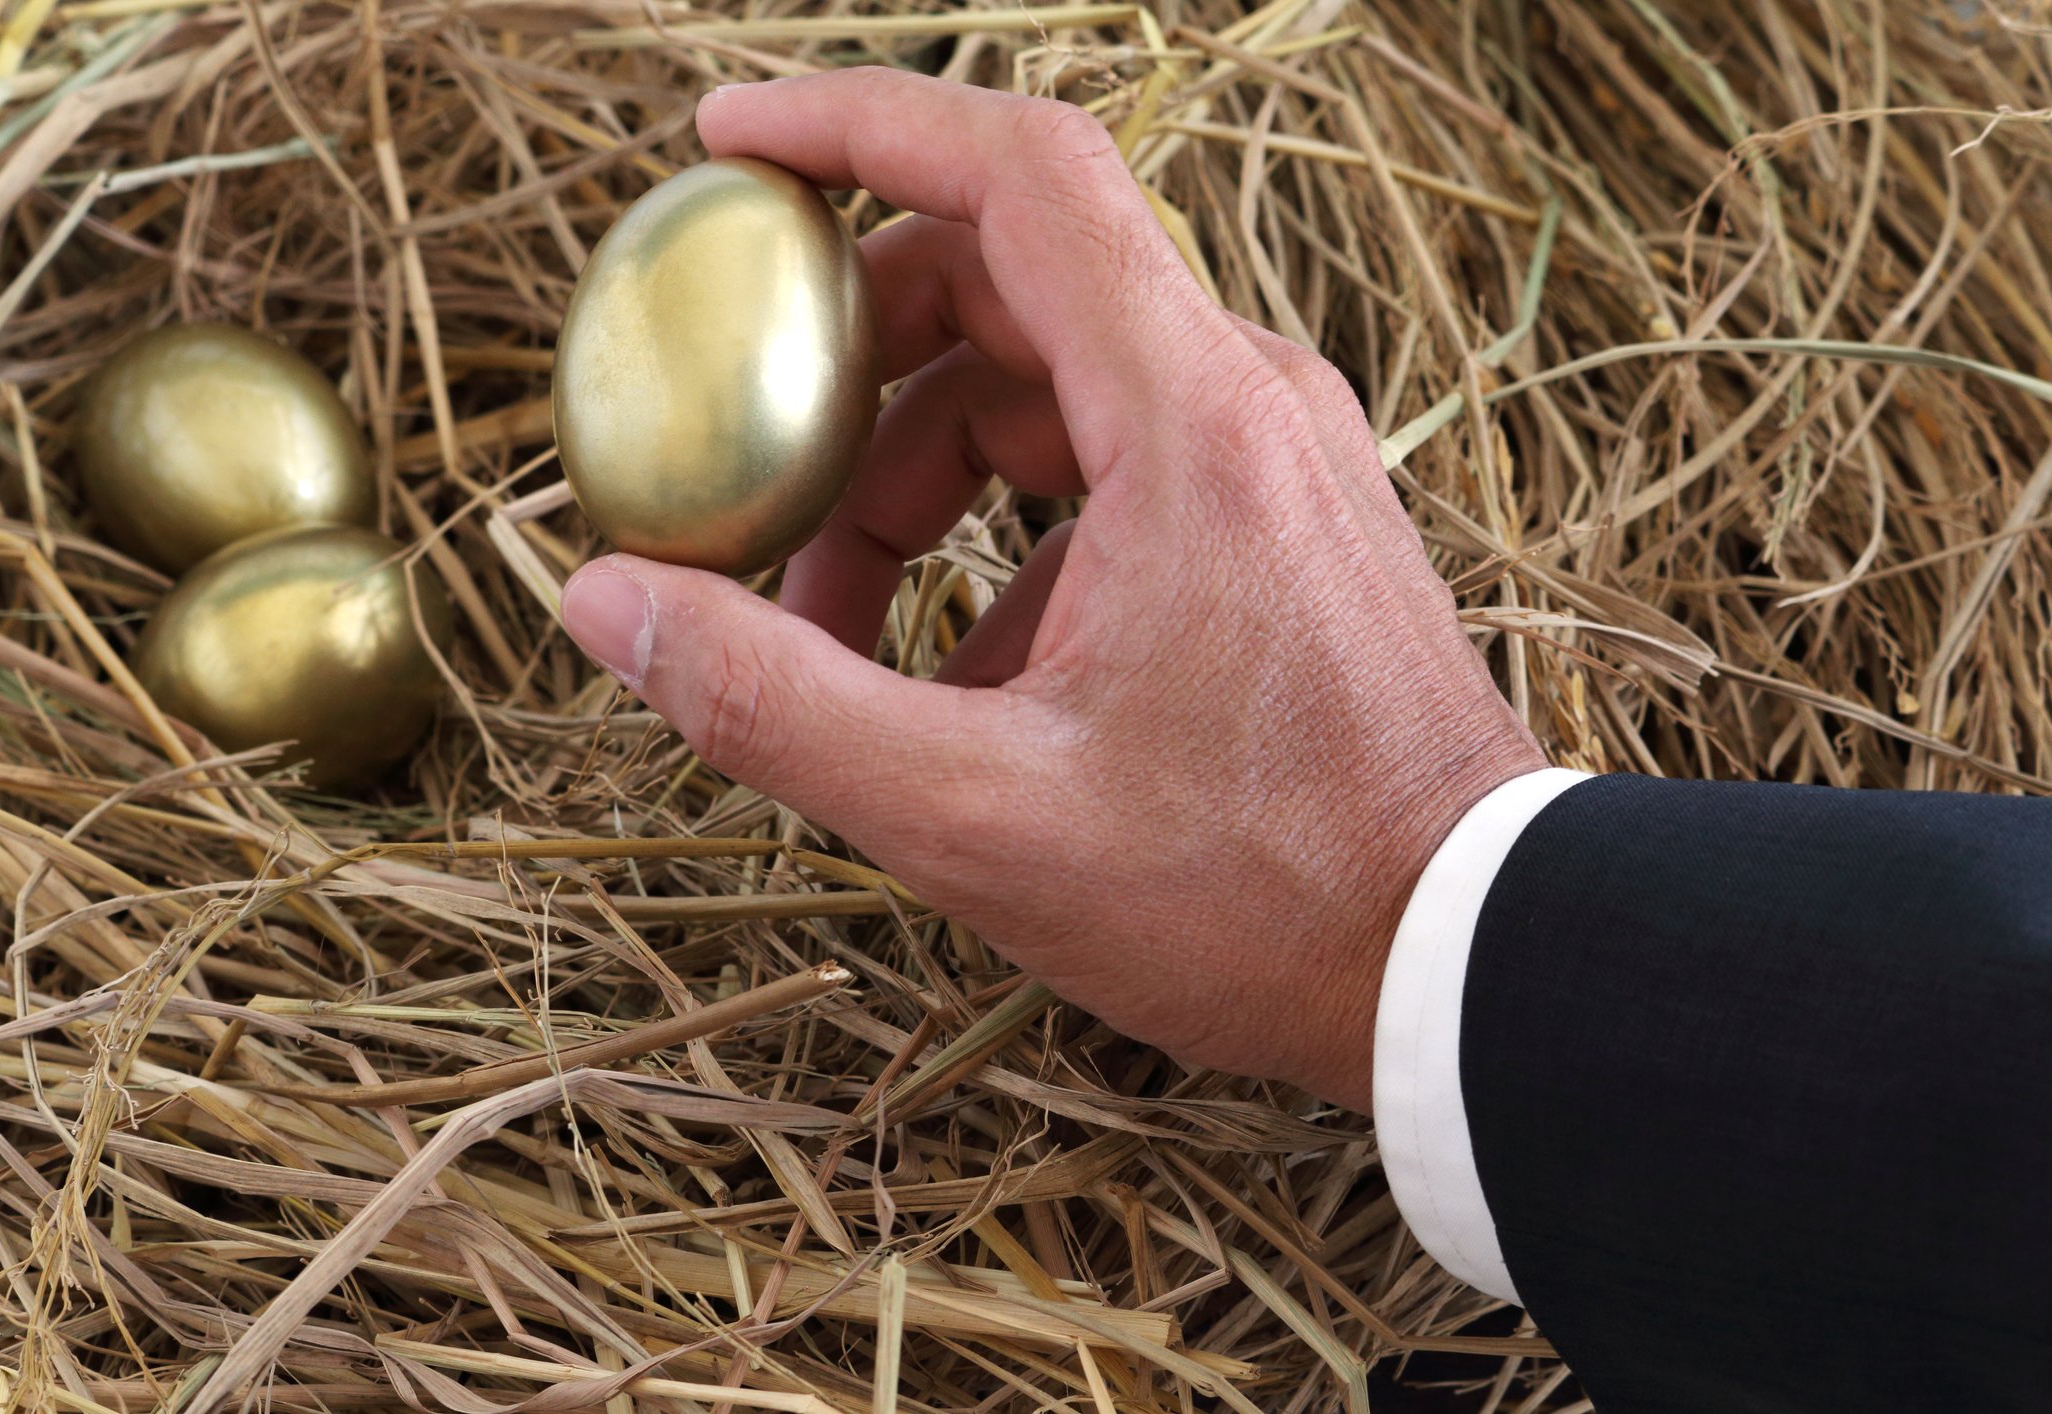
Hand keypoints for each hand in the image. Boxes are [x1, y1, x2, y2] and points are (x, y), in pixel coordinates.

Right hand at [560, 70, 1544, 1112]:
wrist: (1470, 961)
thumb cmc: (1258, 896)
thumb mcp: (981, 815)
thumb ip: (777, 703)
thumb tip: (609, 603)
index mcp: (1188, 419)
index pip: (1015, 170)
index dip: (855, 126)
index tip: (727, 141)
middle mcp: (1248, 400)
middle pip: (1007, 287)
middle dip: (851, 380)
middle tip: (753, 505)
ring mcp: (1279, 459)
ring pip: (1053, 391)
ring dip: (919, 481)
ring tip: (836, 638)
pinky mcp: (1286, 524)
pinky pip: (1113, 471)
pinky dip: (1006, 539)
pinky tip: (964, 683)